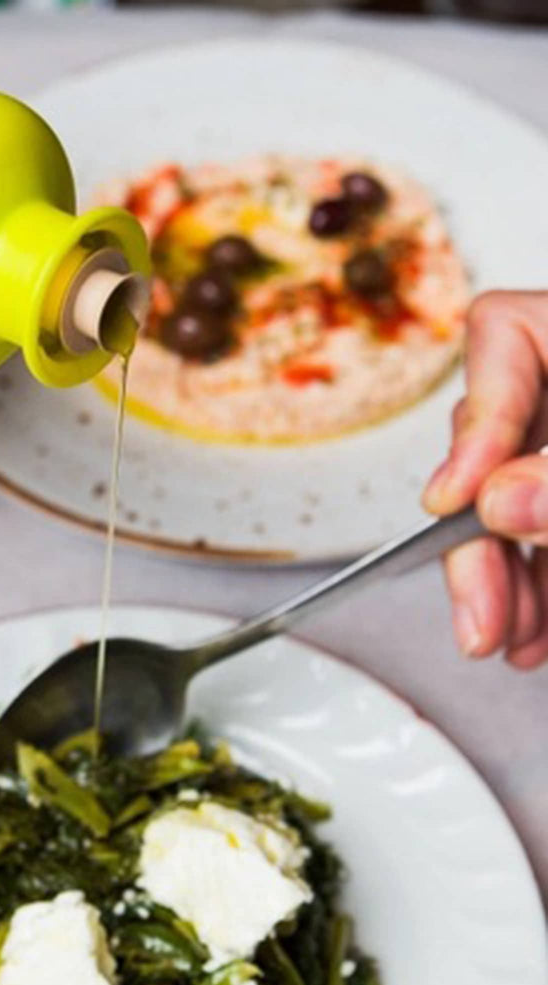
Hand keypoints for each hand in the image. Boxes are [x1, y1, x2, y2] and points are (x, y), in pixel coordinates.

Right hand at [424, 291, 547, 669]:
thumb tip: (497, 501)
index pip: (504, 332)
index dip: (477, 417)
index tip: (458, 500)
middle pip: (494, 444)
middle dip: (479, 542)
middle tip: (477, 614)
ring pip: (513, 503)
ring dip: (504, 581)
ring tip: (504, 640)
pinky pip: (546, 533)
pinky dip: (540, 588)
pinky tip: (534, 633)